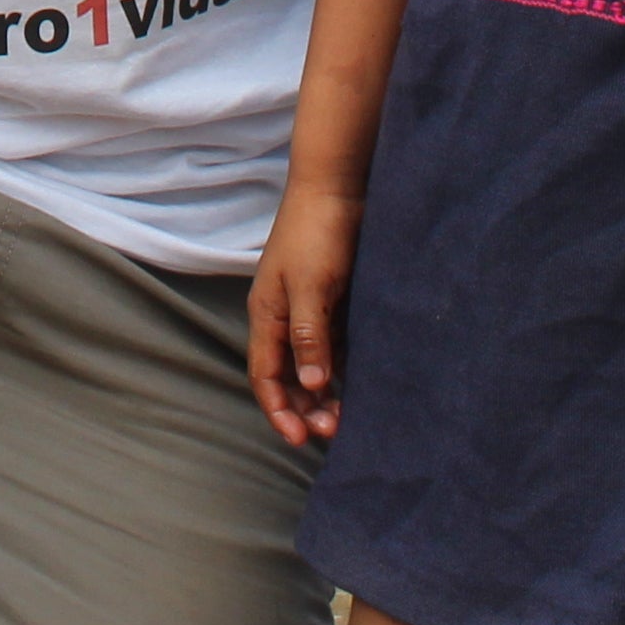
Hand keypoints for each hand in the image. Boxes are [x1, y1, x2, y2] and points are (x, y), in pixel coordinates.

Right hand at [247, 180, 357, 445]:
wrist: (338, 186)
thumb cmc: (317, 233)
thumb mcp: (310, 286)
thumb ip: (309, 335)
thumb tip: (312, 384)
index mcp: (267, 313)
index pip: (264, 374)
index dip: (278, 409)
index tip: (300, 439)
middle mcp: (284, 316)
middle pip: (288, 375)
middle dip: (305, 407)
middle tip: (333, 430)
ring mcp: (310, 308)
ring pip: (312, 363)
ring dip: (325, 392)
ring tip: (348, 416)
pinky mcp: (334, 300)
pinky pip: (335, 345)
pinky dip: (343, 367)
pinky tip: (360, 384)